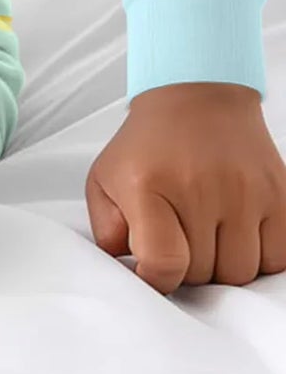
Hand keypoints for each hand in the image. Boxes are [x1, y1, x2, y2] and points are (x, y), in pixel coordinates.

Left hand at [85, 81, 285, 293]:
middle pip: (203, 274)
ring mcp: (244, 192)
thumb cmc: (149, 144)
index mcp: (148, 184)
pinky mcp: (280, 195)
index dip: (157, 278)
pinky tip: (238, 231)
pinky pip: (278, 259)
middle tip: (180, 235)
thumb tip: (132, 271)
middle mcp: (200, 187)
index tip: (153, 267)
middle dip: (188, 266)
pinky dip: (259, 256)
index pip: (164, 263)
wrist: (197, 95)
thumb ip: (107, 231)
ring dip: (223, 263)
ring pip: (241, 273)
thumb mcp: (106, 178)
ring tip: (208, 231)